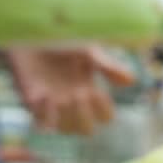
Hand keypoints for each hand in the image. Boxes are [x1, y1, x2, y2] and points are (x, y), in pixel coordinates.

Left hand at [7, 46, 134, 134]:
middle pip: (86, 130)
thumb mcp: (89, 51)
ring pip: (65, 130)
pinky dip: (44, 113)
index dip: (104, 111)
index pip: (105, 117)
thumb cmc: (61, 39)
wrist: (30, 32)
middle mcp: (73, 101)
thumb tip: (132, 81)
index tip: (98, 93)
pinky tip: (44, 94)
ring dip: (65, 117)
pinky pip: (41, 122)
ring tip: (60, 97)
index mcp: (90, 91)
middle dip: (84, 117)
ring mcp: (53, 104)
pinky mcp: (32, 100)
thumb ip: (109, 67)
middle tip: (77, 96)